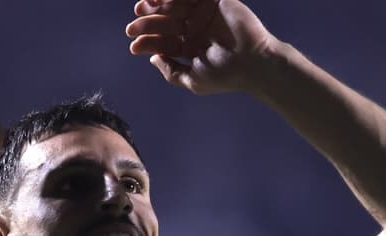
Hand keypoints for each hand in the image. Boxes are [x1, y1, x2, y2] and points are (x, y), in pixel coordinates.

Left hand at [126, 0, 281, 94]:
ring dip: (156, 4)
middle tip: (133, 26)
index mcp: (192, 47)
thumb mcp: (192, 79)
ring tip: (142, 8)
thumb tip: (153, 58)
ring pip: (174, 4)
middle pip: (166, 21)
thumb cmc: (225, 76)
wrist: (252, 62)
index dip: (148, 42)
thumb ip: (171, 71)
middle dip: (148, 22)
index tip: (133, 46)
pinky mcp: (214, 0)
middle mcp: (196, 28)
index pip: (165, 41)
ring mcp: (205, 12)